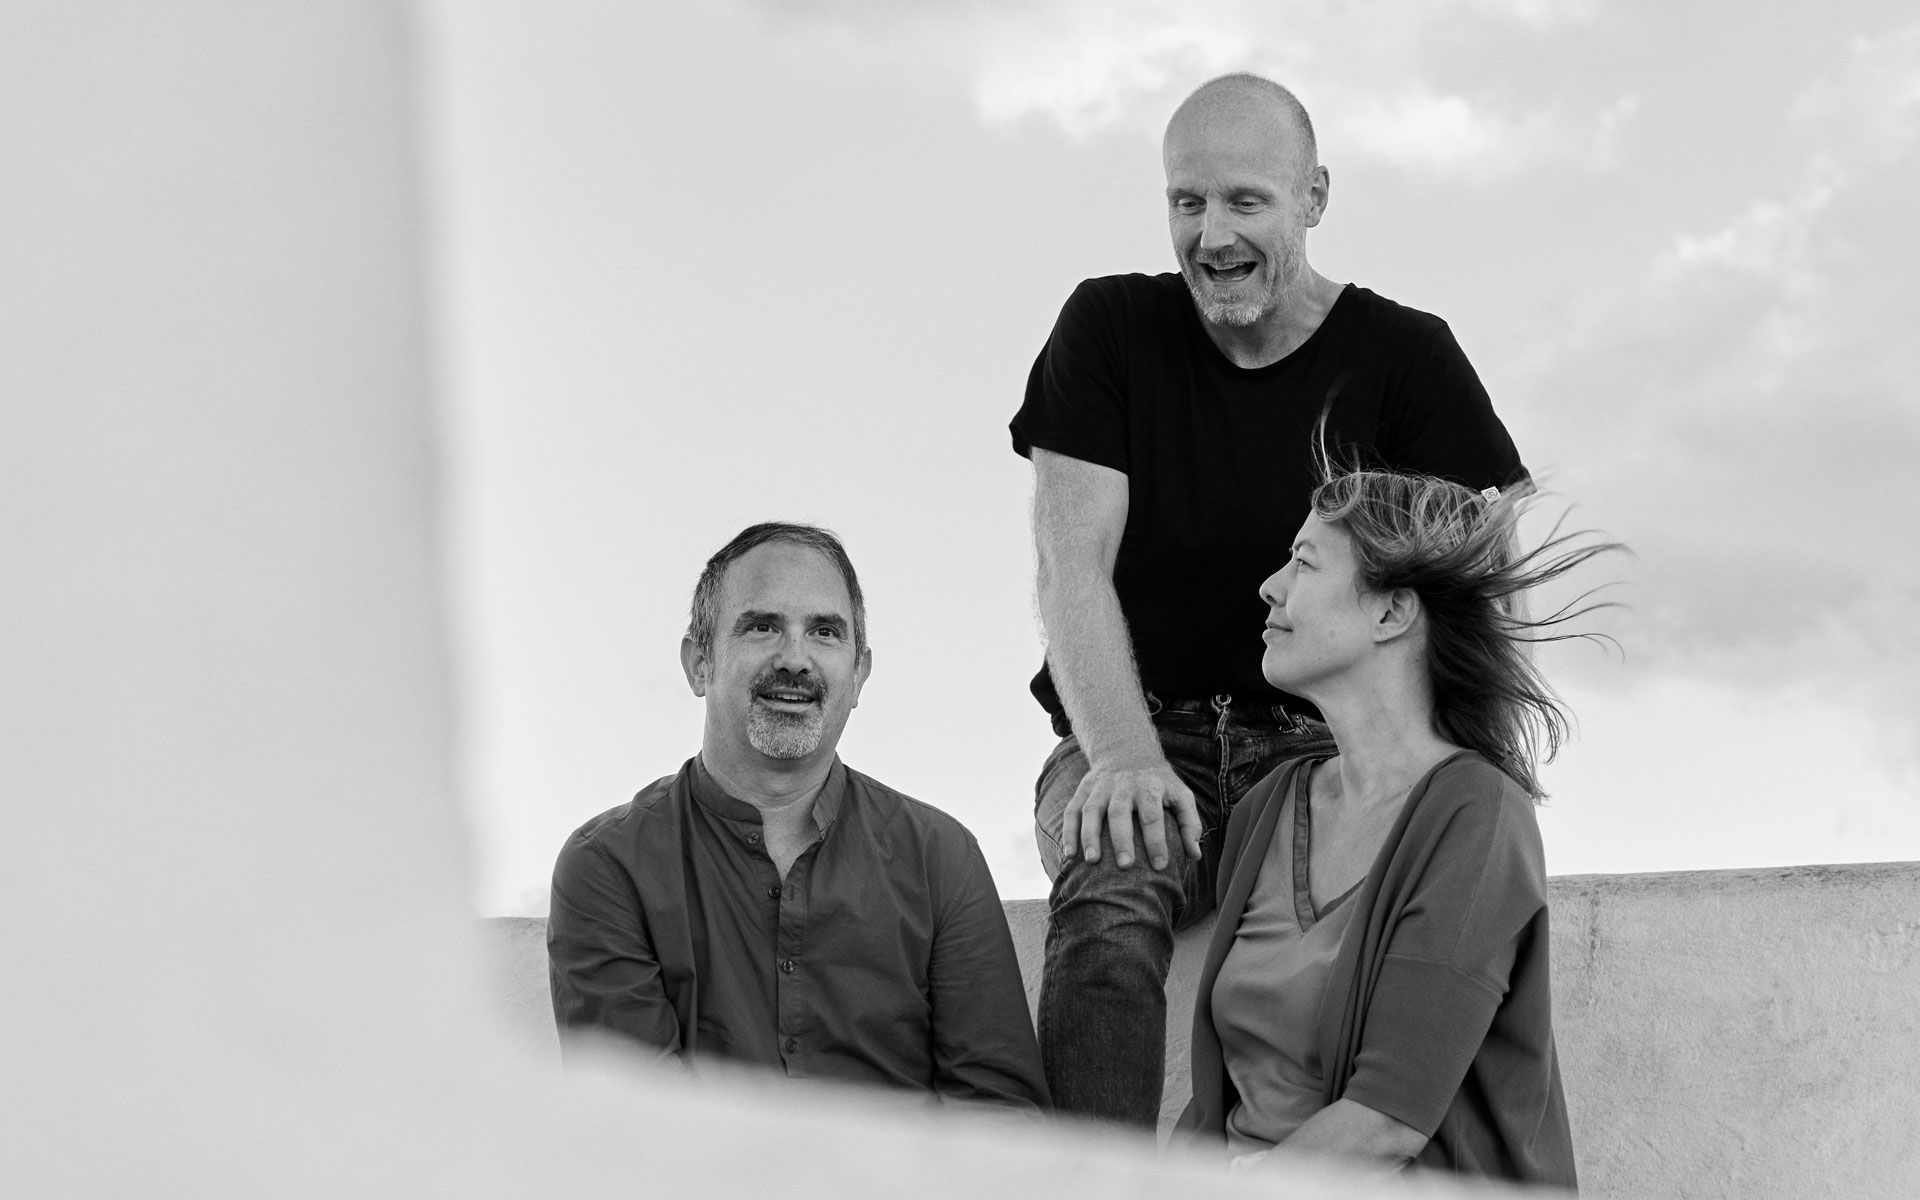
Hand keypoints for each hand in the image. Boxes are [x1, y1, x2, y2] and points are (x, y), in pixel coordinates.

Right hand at [1060, 757, 1199, 870]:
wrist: (1127, 750)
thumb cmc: (1159, 783)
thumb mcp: (1180, 795)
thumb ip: (1190, 824)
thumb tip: (1195, 855)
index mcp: (1150, 787)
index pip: (1153, 815)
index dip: (1156, 840)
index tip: (1160, 866)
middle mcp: (1123, 785)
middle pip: (1120, 812)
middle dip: (1121, 839)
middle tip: (1125, 866)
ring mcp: (1100, 787)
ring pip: (1091, 810)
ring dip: (1089, 836)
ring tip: (1092, 861)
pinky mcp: (1083, 790)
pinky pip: (1072, 811)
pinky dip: (1069, 832)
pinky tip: (1069, 855)